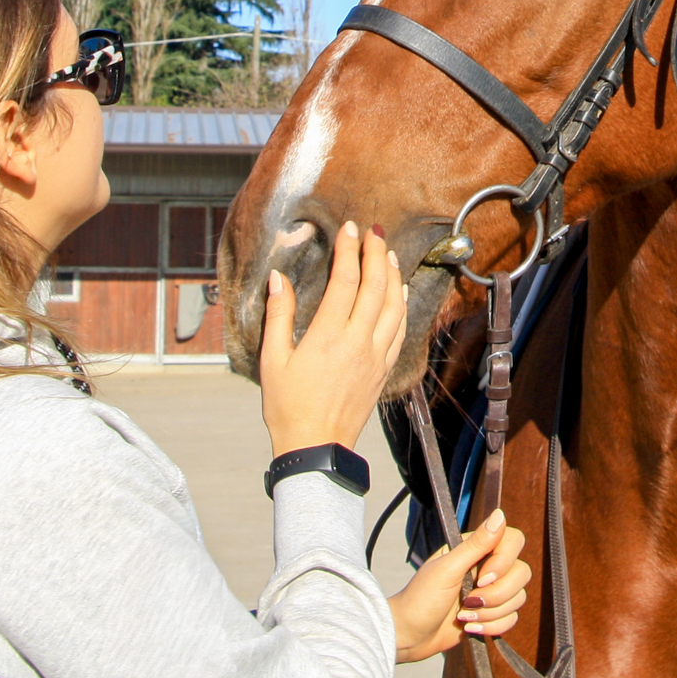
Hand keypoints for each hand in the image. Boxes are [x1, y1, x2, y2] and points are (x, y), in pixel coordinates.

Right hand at [259, 221, 408, 455]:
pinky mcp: (383, 370)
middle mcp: (358, 342)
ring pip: (394, 307)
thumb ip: (278, 315)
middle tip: (373, 231)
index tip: (349, 229)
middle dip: (376, 254)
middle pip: (376, 288)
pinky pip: (400, 330)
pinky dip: (403, 306)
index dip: (349, 251)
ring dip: (393, 276)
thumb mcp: (273, 360)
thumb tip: (278, 278)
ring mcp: (375, 357)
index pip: (346, 282)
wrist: (315, 448)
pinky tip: (399, 293)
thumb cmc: (287, 406)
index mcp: (328, 336)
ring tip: (388, 254)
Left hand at [388, 509, 530, 662]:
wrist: (410, 636)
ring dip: (490, 613)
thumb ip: (476, 544)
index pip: (513, 541)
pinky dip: (492, 626)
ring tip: (464, 616)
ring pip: (518, 598)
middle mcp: (487, 566)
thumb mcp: (447, 569)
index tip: (481, 579)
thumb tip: (500, 514)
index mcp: (475, 549)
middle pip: (521, 572)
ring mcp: (491, 591)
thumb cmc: (421, 598)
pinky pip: (512, 618)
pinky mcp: (492, 614)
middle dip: (496, 595)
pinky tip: (470, 627)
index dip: (503, 562)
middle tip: (467, 601)